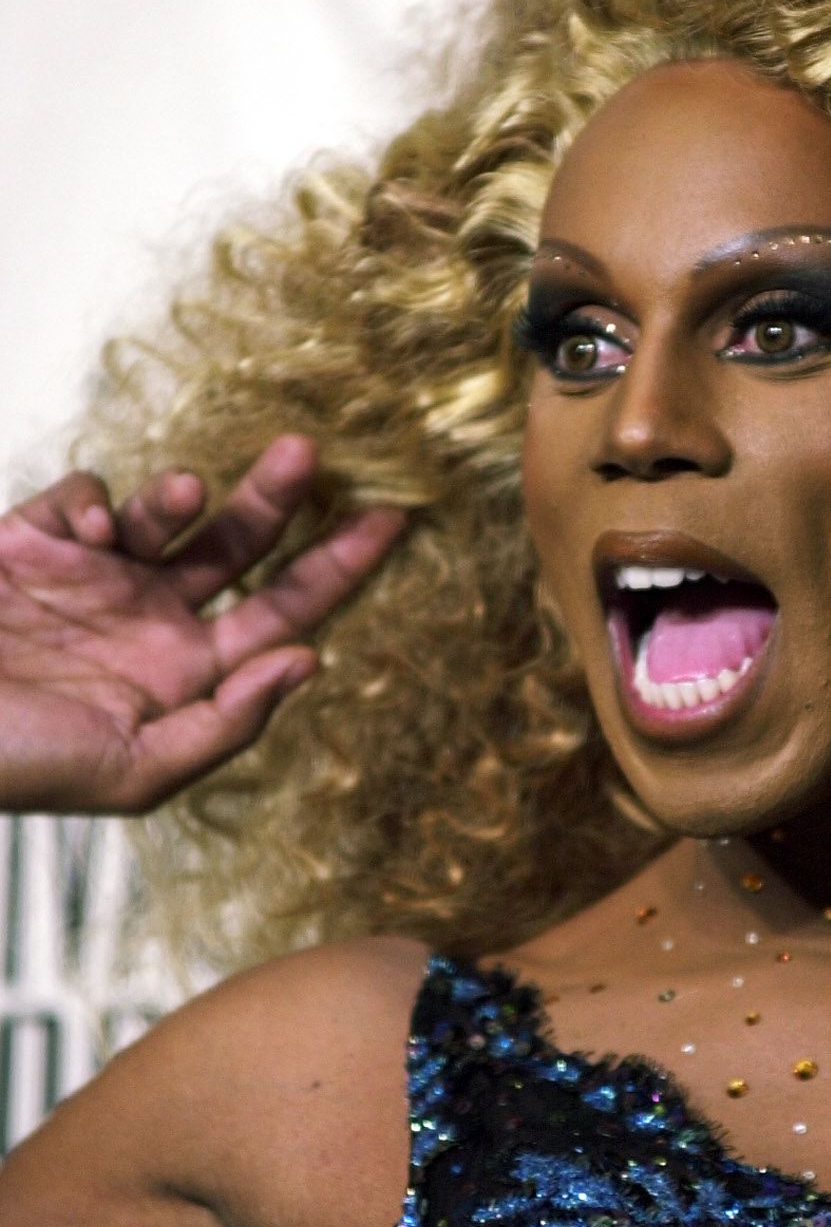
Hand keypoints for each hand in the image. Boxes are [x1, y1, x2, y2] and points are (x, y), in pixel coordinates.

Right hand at [0, 434, 406, 813]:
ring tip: (179, 494)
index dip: (341, 568)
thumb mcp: (130, 772)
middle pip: (243, 548)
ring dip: (182, 495)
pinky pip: (87, 494)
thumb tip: (312, 661)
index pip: (285, 615)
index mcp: (183, 677)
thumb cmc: (9, 763)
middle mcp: (148, 622)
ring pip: (168, 510)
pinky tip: (79, 531)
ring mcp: (92, 577)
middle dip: (279, 501)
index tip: (396, 517)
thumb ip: (226, 722)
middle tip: (311, 454)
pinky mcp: (33, 539)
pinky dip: (95, 499)